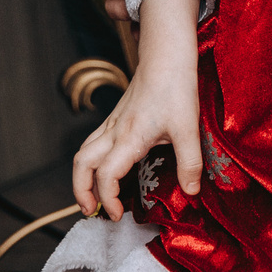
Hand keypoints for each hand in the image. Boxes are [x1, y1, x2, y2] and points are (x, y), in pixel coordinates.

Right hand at [71, 0, 198, 217]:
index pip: (106, 175)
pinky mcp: (116, 117)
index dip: (107, 199)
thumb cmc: (176, 87)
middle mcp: (114, 131)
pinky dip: (92, 161)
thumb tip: (191, 192)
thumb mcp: (188, 128)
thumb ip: (189, 163)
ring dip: (81, 176)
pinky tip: (106, 168)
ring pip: (83, 152)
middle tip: (92, 210)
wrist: (167, 56)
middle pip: (81, 164)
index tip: (118, 214)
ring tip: (92, 196)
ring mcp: (112, 123)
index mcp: (129, 137)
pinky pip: (93, 142)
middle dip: (80, 191)